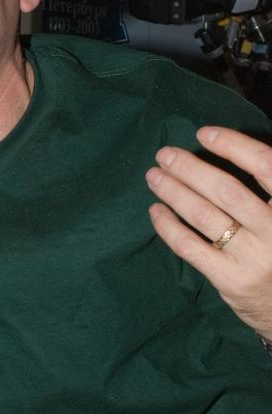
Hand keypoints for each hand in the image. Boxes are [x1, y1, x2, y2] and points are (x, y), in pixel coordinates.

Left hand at [146, 125, 271, 339]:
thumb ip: (265, 190)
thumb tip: (226, 149)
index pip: (265, 167)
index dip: (233, 146)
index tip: (204, 134)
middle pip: (227, 190)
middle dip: (190, 168)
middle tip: (165, 154)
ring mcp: (252, 258)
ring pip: (205, 215)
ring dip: (174, 191)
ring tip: (154, 176)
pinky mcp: (230, 279)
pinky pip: (190, 246)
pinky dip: (168, 225)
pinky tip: (156, 210)